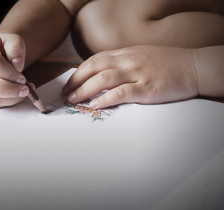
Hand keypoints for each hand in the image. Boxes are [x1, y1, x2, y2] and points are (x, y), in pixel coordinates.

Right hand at [0, 33, 30, 107]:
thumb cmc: (3, 48)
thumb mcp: (12, 40)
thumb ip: (16, 48)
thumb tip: (17, 65)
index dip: (10, 74)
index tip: (23, 78)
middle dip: (10, 90)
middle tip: (25, 90)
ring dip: (10, 99)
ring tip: (22, 93)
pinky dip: (6, 102)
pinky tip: (15, 96)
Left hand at [62, 46, 199, 108]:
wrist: (196, 66)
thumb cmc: (169, 63)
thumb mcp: (142, 56)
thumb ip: (123, 62)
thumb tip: (103, 74)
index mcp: (126, 53)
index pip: (94, 60)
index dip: (78, 72)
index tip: (69, 83)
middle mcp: (128, 60)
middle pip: (94, 67)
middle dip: (76, 81)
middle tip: (66, 93)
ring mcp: (137, 73)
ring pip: (103, 78)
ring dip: (85, 90)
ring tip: (74, 99)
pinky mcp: (147, 87)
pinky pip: (121, 92)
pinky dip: (105, 98)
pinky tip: (95, 104)